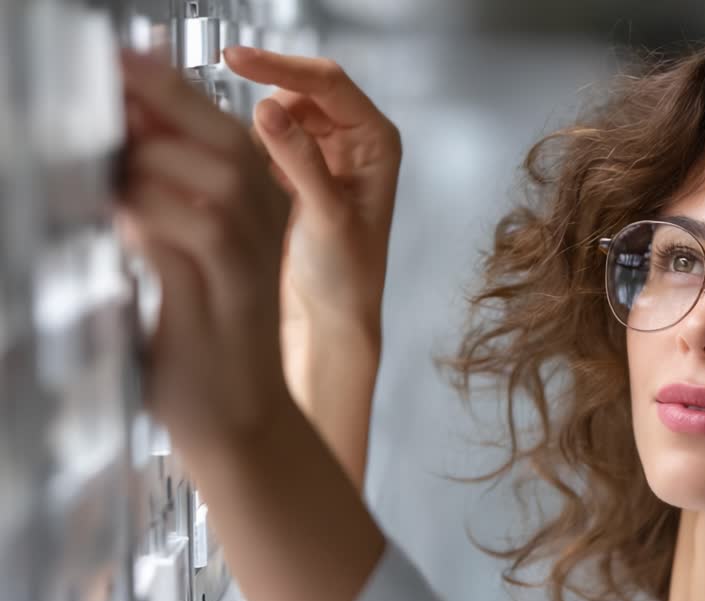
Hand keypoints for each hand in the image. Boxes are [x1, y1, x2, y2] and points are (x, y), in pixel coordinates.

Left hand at [116, 49, 293, 454]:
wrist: (242, 421)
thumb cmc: (205, 339)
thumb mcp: (187, 260)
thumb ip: (162, 201)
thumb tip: (119, 145)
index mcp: (258, 213)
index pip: (222, 130)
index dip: (172, 89)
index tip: (121, 57)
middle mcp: (265, 231)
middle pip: (229, 144)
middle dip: (167, 100)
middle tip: (113, 72)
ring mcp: (252, 266)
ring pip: (219, 185)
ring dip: (157, 159)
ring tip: (109, 154)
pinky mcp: (230, 302)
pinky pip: (195, 240)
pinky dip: (152, 215)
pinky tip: (120, 211)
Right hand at [223, 46, 400, 336]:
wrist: (331, 318)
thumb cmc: (347, 277)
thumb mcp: (326, 217)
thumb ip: (300, 162)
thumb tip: (267, 111)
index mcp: (375, 142)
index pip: (328, 83)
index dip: (280, 66)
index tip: (235, 59)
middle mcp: (353, 142)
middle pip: (299, 91)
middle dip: (259, 88)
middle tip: (210, 86)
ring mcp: (324, 155)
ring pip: (277, 114)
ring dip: (248, 119)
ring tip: (211, 129)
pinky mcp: (296, 173)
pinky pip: (265, 141)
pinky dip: (242, 142)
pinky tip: (218, 153)